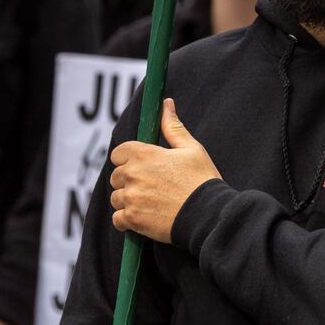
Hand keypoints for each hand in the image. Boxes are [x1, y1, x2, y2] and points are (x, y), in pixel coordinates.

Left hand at [109, 99, 222, 243]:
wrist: (208, 215)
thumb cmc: (202, 180)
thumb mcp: (192, 149)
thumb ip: (173, 127)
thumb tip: (166, 104)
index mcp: (144, 155)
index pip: (118, 152)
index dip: (127, 158)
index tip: (140, 165)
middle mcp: (133, 175)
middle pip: (116, 176)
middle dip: (128, 180)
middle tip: (150, 185)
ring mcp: (131, 198)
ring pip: (116, 198)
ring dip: (128, 200)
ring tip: (150, 202)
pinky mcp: (133, 220)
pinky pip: (118, 219)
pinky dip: (127, 220)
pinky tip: (143, 217)